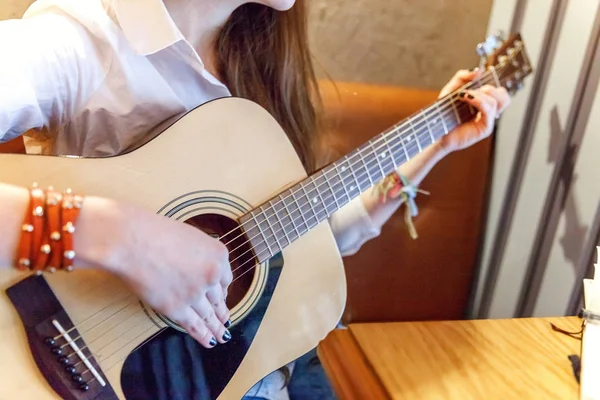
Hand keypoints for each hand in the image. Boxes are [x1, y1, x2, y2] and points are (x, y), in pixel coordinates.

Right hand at [75, 197, 232, 347]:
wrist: (131, 240)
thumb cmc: (154, 232)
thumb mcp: (191, 237)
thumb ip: (202, 254)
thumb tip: (201, 267)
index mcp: (218, 255)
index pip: (226, 279)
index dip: (222, 290)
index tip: (222, 297)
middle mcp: (212, 275)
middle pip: (219, 299)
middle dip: (221, 311)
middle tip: (226, 321)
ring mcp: (195, 293)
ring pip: (209, 315)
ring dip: (216, 327)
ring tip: (221, 335)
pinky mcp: (177, 308)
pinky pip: (195, 325)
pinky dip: (203, 335)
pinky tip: (210, 341)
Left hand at [437, 69, 510, 153]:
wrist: (435, 129)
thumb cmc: (443, 113)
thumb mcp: (451, 89)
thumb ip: (462, 77)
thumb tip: (479, 70)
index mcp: (484, 103)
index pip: (499, 91)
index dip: (493, 81)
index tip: (478, 78)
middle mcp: (488, 112)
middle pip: (504, 96)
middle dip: (489, 88)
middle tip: (471, 90)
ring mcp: (488, 120)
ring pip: (498, 101)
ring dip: (481, 94)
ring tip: (465, 95)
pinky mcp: (485, 128)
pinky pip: (489, 110)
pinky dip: (478, 100)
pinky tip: (465, 97)